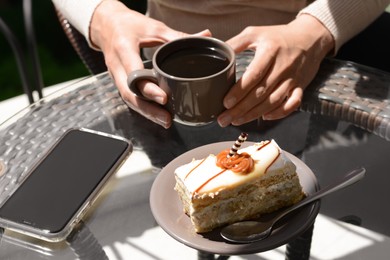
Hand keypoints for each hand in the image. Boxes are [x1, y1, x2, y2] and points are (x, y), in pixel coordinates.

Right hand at [90, 0, 210, 127]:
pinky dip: (143, 107)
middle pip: (129, 94)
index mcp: (123, 49)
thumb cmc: (128, 24)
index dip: (149, 88)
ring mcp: (116, 76)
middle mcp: (116, 66)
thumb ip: (177, 36)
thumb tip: (205, 36)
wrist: (105, 24)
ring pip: (129, 99)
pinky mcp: (120, 82)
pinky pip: (130, 97)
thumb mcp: (153, 27)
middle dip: (148, 109)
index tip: (164, 98)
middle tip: (167, 119)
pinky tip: (157, 115)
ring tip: (165, 121)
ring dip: (146, 112)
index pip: (134, 74)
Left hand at [217, 14, 333, 126]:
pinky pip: (292, 104)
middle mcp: (283, 66)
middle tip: (224, 119)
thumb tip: (218, 53)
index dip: (239, 91)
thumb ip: (236, 43)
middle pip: (260, 93)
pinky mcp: (301, 86)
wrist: (310, 38)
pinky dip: (279, 113)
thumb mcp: (255, 33)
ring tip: (237, 121)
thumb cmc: (278, 36)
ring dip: (254, 114)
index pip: (253, 75)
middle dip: (240, 109)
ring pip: (273, 102)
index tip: (225, 103)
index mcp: (270, 51)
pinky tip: (265, 117)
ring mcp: (293, 78)